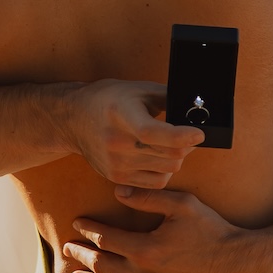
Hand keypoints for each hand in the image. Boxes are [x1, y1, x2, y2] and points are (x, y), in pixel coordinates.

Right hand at [60, 80, 204, 187]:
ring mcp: (116, 163)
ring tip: (172, 144)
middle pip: (169, 155)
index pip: (153, 133)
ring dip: (178, 157)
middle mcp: (117, 142)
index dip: (182, 135)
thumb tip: (197, 107)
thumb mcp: (139, 90)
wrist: (73, 120)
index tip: (199, 133)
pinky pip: (156, 182)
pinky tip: (161, 157)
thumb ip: (168, 98)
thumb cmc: (110, 100)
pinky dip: (166, 171)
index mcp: (122, 114)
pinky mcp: (116, 177)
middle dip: (188, 145)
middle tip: (189, 135)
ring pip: (168, 169)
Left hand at [63, 184, 252, 272]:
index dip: (89, 230)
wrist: (237, 266)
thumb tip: (118, 192)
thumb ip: (148, 198)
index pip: (105, 238)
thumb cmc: (212, 231)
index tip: (78, 223)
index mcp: (144, 248)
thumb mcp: (182, 205)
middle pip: (102, 263)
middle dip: (81, 254)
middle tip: (67, 248)